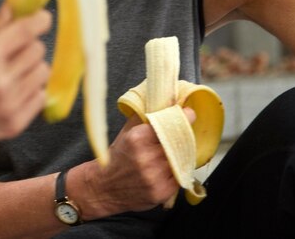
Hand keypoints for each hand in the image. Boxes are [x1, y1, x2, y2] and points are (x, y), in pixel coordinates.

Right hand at [0, 6, 51, 162]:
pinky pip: (41, 97)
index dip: (39, 20)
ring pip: (43, 72)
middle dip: (28, 45)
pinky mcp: (14, 125)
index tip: (41, 18)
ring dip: (31, 68)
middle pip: (38, 50)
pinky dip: (31, 91)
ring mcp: (9, 105)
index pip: (26, 31)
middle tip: (14, 50)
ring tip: (11, 72)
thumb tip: (12, 9)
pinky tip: (12, 91)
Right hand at [75, 109, 195, 216]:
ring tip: (174, 151)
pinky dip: (177, 171)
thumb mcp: (126, 132)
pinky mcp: (161, 192)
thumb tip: (165, 101)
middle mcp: (146, 158)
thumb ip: (145, 117)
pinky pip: (180, 176)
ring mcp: (154, 177)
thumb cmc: (117, 158)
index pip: (168, 124)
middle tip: (186, 130)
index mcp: (137, 138)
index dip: (182, 117)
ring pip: (182, 159)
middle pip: (178, 141)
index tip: (189, 113)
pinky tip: (168, 168)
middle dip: (184, 135)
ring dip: (182, 154)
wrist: (104, 188)